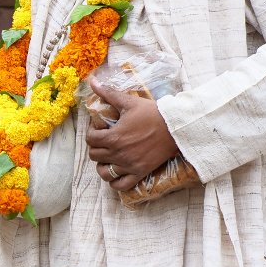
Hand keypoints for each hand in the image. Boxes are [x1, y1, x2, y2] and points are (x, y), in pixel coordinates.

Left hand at [84, 77, 180, 192]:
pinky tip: (116, 172)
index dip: (92, 132)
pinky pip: (120, 185)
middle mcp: (118, 154)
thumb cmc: (152, 113)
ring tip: (108, 157)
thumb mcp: (129, 102)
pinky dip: (115, 181)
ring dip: (102, 165)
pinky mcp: (140, 173)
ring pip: (104, 173)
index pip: (90, 140)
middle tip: (104, 140)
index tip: (100, 128)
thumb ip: (108, 93)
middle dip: (96, 147)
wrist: (175, 127)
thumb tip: (92, 81)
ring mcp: (128, 165)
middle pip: (95, 155)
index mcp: (113, 137)